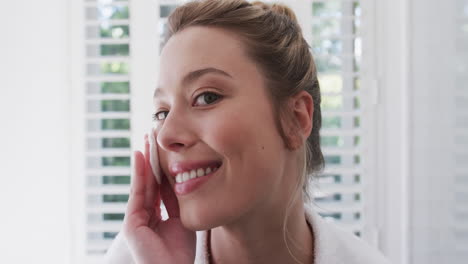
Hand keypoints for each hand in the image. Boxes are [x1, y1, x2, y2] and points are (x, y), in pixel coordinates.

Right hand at [106, 130, 195, 263]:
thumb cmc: (180, 254)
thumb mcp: (182, 221)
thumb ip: (177, 203)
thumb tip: (179, 181)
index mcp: (157, 217)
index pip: (159, 187)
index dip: (162, 168)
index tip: (165, 149)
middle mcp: (145, 216)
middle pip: (149, 181)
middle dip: (151, 159)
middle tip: (153, 136)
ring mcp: (136, 219)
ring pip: (142, 183)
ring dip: (144, 160)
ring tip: (146, 139)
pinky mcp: (131, 222)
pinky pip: (137, 192)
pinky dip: (138, 173)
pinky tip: (141, 156)